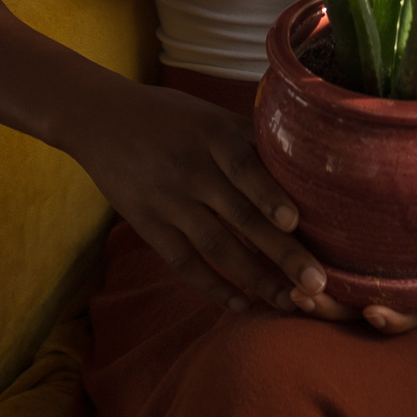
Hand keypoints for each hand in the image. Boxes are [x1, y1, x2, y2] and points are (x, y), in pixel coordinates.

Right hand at [69, 78, 328, 314]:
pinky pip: (184, 261)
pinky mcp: (147, 224)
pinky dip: (213, 285)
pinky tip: (242, 303)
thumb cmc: (169, 115)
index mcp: (211, 135)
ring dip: (255, 277)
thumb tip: (302, 161)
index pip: (244, 167)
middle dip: (281, 253)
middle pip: (241, 216)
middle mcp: (191, 169)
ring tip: (288, 302)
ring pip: (216, 246)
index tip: (295, 222)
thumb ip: (249, 136)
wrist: (99, 117)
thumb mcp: (208, 113)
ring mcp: (167, 200)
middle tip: (316, 283)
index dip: (269, 194)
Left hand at [295, 211, 416, 335]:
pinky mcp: (333, 244)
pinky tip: (271, 258)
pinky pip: (309, 263)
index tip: (373, 310)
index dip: (393, 318)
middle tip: (306, 296)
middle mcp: (388, 281)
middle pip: (357, 309)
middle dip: (332, 311)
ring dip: (306, 296)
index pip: (410, 313)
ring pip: (328, 294)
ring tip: (283, 283)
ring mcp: (358, 266)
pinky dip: (289, 265)